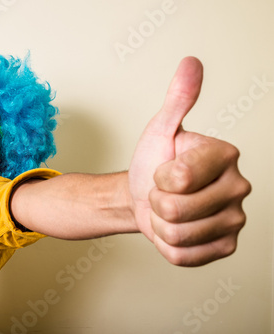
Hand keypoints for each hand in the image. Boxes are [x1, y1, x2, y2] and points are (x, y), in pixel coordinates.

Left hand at [128, 57, 250, 266]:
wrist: (144, 196)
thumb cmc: (153, 162)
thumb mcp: (161, 129)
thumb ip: (177, 100)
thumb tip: (191, 63)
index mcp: (226, 155)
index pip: (177, 178)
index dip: (158, 177)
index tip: (164, 169)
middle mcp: (239, 187)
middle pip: (175, 210)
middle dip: (156, 202)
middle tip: (163, 192)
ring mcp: (235, 220)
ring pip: (177, 235)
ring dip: (160, 224)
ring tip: (167, 210)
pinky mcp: (225, 246)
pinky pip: (182, 256)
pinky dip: (166, 245)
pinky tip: (174, 229)